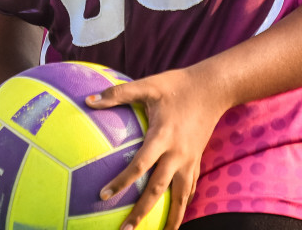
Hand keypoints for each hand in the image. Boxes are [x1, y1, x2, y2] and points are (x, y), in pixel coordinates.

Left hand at [86, 67, 231, 229]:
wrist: (213, 88)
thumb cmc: (177, 85)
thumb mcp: (148, 85)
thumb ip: (118, 94)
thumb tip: (88, 100)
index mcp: (163, 137)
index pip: (140, 165)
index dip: (121, 182)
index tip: (103, 196)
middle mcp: (178, 154)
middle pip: (158, 189)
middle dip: (142, 212)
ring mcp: (190, 160)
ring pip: (180, 197)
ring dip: (171, 219)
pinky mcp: (197, 161)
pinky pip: (191, 189)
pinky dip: (183, 204)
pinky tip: (176, 216)